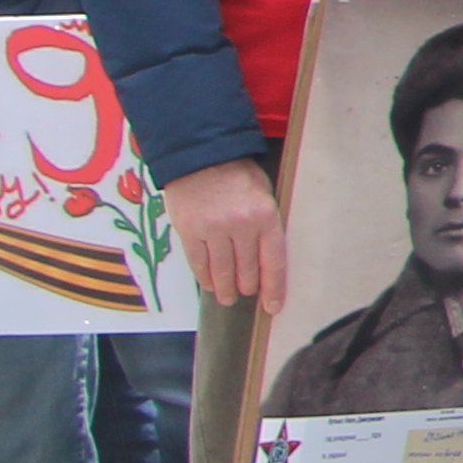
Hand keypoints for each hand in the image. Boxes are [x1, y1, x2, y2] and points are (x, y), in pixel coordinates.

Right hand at [168, 158, 285, 313]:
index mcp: (266, 216)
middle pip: (246, 270)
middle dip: (247, 287)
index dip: (273, 288)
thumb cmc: (237, 174)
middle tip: (246, 294)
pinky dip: (205, 277)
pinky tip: (209, 285)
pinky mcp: (189, 231)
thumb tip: (266, 259)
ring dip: (225, 289)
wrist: (200, 156)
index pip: (273, 262)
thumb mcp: (264, 194)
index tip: (273, 306)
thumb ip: (265, 224)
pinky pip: (199, 263)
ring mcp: (213, 230)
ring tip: (227, 298)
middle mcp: (241, 226)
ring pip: (222, 271)